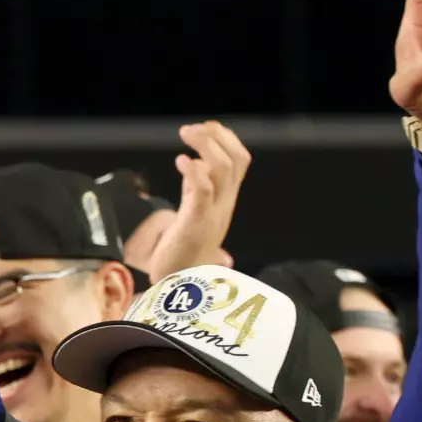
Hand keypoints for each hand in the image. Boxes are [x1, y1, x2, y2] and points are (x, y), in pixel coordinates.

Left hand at [144, 121, 248, 279]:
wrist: (181, 292)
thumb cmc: (184, 253)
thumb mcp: (195, 213)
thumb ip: (197, 188)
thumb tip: (195, 163)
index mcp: (225, 201)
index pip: (240, 159)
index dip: (225, 137)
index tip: (203, 128)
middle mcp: (223, 205)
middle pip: (236, 159)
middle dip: (215, 135)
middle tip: (188, 131)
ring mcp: (212, 215)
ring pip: (223, 169)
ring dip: (205, 145)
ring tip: (185, 137)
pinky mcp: (195, 225)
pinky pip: (202, 191)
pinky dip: (194, 170)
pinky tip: (181, 162)